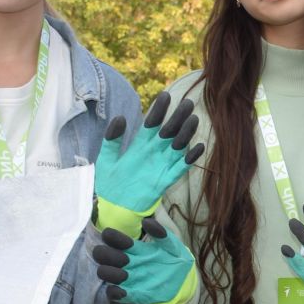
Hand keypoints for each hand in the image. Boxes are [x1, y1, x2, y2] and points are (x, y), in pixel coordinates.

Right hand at [92, 220, 197, 303]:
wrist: (184, 281)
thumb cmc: (175, 258)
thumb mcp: (172, 244)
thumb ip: (161, 233)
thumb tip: (146, 222)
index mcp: (132, 246)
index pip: (111, 237)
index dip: (111, 236)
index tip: (119, 239)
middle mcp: (125, 260)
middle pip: (100, 254)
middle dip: (106, 255)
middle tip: (124, 259)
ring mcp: (126, 277)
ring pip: (103, 272)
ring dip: (110, 273)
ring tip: (125, 275)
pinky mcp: (129, 293)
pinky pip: (112, 294)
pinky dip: (114, 292)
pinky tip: (124, 291)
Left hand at [93, 92, 202, 236]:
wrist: (115, 207)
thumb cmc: (109, 183)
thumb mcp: (106, 159)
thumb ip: (112, 139)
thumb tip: (120, 118)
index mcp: (139, 145)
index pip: (151, 123)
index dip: (159, 110)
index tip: (166, 95)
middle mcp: (153, 153)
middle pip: (169, 132)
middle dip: (178, 117)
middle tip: (188, 103)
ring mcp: (161, 165)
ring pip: (178, 146)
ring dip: (186, 134)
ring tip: (193, 120)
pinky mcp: (166, 180)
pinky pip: (181, 167)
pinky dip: (190, 158)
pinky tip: (197, 148)